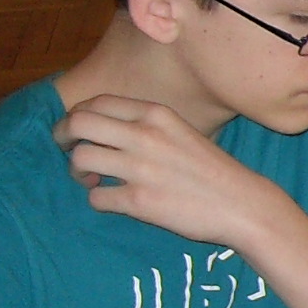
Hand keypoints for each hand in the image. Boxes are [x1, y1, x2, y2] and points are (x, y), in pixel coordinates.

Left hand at [55, 95, 283, 247]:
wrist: (243, 205)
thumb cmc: (213, 170)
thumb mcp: (182, 132)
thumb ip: (147, 126)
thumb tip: (106, 130)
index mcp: (156, 114)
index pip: (95, 103)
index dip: (77, 116)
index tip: (78, 132)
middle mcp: (144, 135)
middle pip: (77, 124)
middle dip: (63, 138)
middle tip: (69, 151)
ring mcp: (140, 168)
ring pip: (80, 159)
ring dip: (78, 173)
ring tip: (92, 181)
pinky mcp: (138, 200)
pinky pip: (95, 198)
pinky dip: (99, 200)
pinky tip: (115, 201)